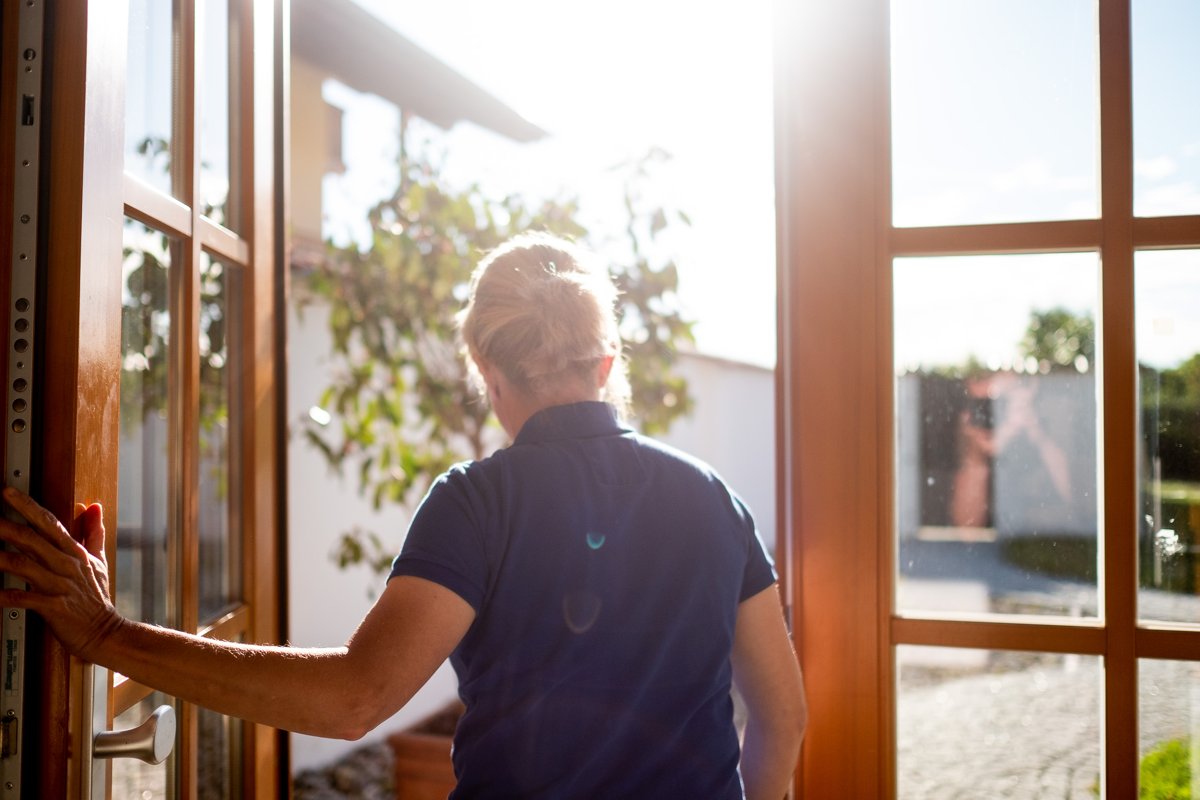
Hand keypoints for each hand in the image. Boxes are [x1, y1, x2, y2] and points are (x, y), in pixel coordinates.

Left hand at [0, 487, 123, 661]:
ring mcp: (58, 585)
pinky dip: (3, 595)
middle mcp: (65, 564)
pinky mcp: (52, 606)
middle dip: (5, 525)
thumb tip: (94, 506)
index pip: (48, 522)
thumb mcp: (99, 561)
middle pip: (30, 538)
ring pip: (22, 564)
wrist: (104, 632)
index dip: (27, 505)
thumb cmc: (97, 598)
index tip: (8, 492)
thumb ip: (93, 533)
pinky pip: (21, 598)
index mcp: (74, 552)